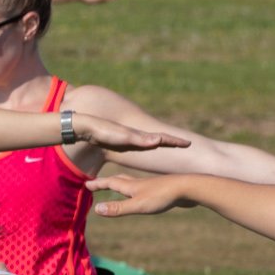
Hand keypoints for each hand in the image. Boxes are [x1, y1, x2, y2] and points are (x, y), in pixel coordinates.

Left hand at [71, 114, 188, 154]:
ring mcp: (128, 138)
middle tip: (186, 144)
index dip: (175, 141)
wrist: (85, 127)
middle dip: (172, 142)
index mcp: (139, 136)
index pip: (162, 138)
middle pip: (158, 139)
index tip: (189, 143)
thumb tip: (159, 140)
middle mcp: (136, 136)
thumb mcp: (123, 137)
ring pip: (149, 141)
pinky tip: (146, 147)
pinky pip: (138, 144)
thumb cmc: (103, 133)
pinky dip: (147, 145)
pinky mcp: (119, 140)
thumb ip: (140, 139)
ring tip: (171, 146)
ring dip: (161, 143)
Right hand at [87, 173, 192, 218]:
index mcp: (131, 186)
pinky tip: (143, 194)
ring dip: (122, 183)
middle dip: (107, 181)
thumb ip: (118, 208)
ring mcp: (152, 186)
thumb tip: (96, 210)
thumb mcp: (138, 205)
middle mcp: (139, 183)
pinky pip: (145, 189)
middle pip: (119, 179)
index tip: (86, 184)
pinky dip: (137, 189)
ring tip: (118, 186)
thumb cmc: (163, 197)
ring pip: (132, 183)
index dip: (98, 184)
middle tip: (98, 183)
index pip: (110, 183)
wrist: (189, 188)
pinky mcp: (162, 190)